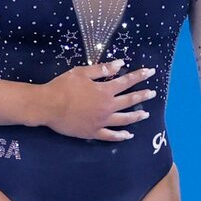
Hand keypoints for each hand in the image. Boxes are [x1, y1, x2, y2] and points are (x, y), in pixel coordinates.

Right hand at [37, 59, 155, 140]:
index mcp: (105, 90)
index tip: (150, 72)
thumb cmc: (63, 86)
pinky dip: (120, 136)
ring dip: (136, 116)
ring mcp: (101, 121)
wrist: (47, 106)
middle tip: (153, 93)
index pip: (127, 81)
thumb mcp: (82, 73)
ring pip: (124, 120)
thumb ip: (102, 69)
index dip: (139, 75)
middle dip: (143, 95)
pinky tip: (128, 135)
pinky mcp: (93, 132)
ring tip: (146, 114)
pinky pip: (110, 136)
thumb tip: (120, 64)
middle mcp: (107, 107)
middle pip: (129, 100)